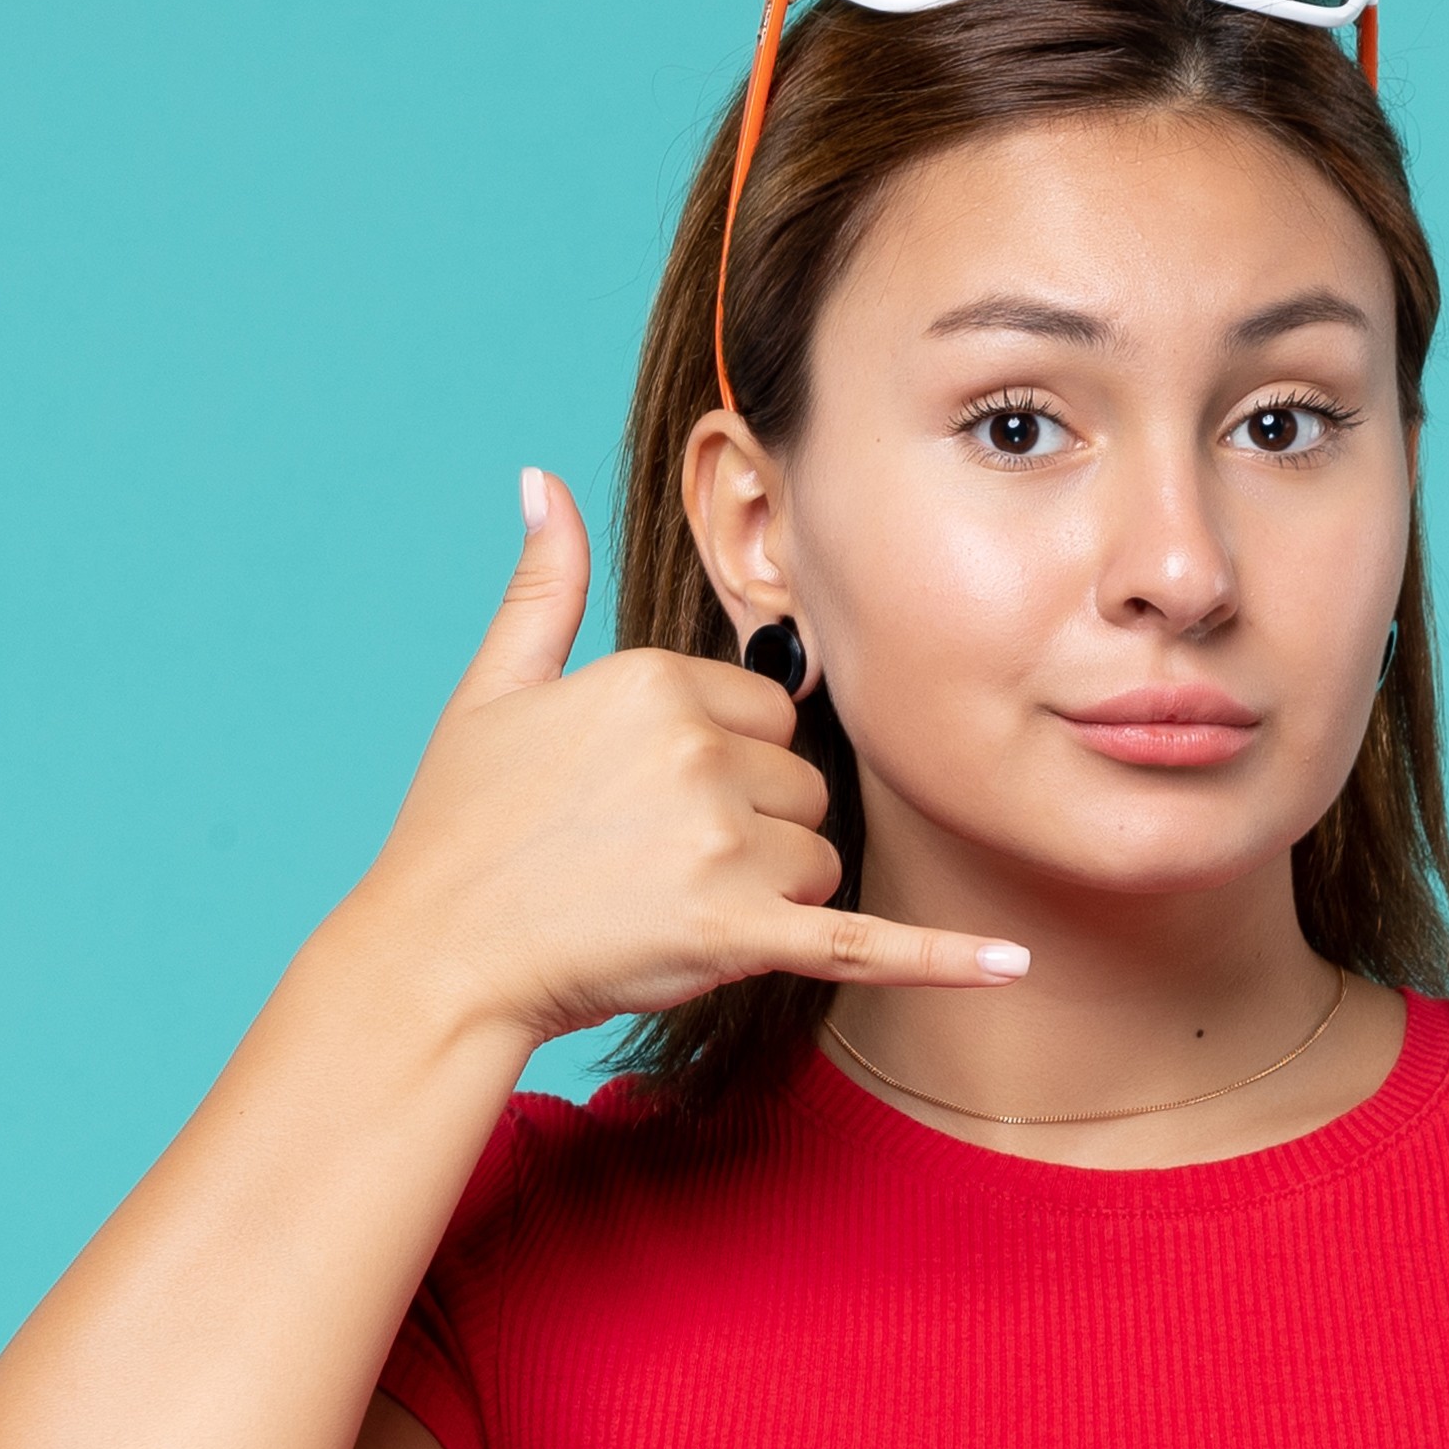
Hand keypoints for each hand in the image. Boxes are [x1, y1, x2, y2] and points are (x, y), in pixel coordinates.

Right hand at [325, 468, 1027, 1052]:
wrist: (435, 959)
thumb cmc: (459, 831)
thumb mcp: (494, 690)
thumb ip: (543, 586)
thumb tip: (544, 482)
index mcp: (658, 680)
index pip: (766, 713)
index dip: (724, 765)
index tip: (649, 801)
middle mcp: (699, 750)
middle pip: (801, 787)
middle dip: (752, 830)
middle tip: (651, 864)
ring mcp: (720, 844)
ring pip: (819, 860)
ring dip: (770, 898)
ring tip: (664, 910)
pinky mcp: (738, 934)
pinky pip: (867, 940)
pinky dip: (943, 958)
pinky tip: (1014, 965)